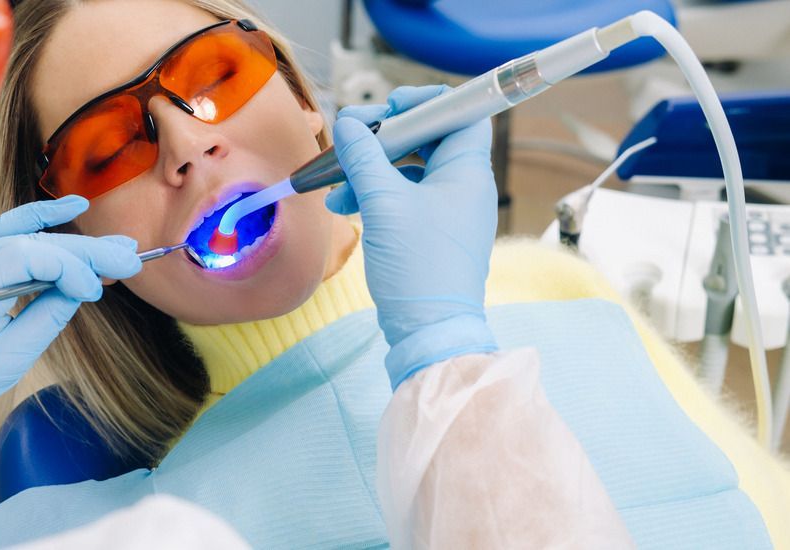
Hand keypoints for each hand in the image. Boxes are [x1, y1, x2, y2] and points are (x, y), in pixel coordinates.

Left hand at [0, 196, 140, 462]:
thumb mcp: (9, 357)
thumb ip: (48, 316)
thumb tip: (83, 287)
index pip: (28, 258)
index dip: (70, 268)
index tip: (99, 292)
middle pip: (36, 242)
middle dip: (87, 252)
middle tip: (132, 258)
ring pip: (31, 236)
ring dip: (77, 242)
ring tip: (119, 247)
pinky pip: (12, 228)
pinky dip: (44, 219)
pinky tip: (75, 207)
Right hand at [327, 86, 498, 388]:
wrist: (429, 331)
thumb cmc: (418, 265)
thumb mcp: (384, 204)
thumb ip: (364, 157)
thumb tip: (349, 124)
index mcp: (467, 170)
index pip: (460, 112)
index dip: (425, 102)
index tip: (388, 109)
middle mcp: (464, 185)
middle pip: (428, 138)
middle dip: (385, 136)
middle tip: (353, 138)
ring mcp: (449, 210)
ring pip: (410, 170)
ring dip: (372, 168)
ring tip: (336, 179)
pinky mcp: (431, 233)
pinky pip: (404, 198)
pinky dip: (376, 195)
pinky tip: (343, 205)